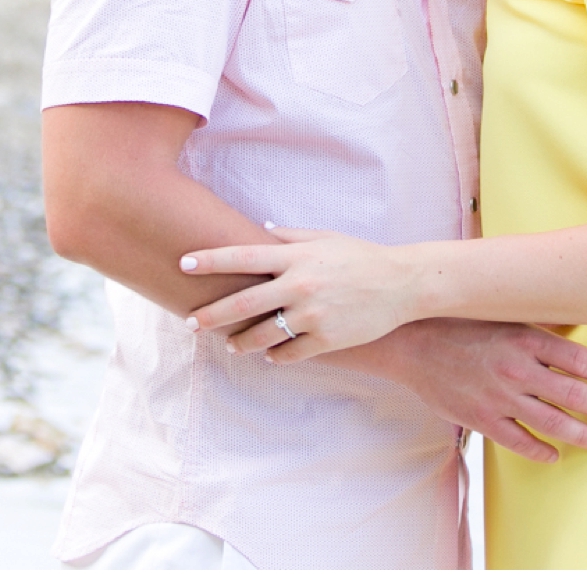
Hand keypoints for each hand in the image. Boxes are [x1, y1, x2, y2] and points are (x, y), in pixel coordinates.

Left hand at [180, 227, 420, 361]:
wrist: (402, 284)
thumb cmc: (360, 256)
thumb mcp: (325, 238)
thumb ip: (290, 236)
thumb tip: (260, 231)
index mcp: (296, 257)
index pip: (242, 257)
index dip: (210, 260)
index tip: (183, 264)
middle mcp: (300, 286)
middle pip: (243, 303)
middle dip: (211, 314)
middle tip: (190, 321)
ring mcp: (313, 315)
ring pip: (263, 335)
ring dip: (240, 342)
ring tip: (230, 344)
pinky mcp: (327, 340)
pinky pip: (290, 354)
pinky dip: (276, 356)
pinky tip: (269, 354)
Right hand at [367, 318, 586, 463]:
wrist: (411, 343)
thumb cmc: (458, 325)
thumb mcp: (500, 315)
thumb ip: (534, 329)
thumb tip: (572, 334)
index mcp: (524, 337)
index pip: (577, 358)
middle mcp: (516, 367)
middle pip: (574, 394)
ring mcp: (499, 395)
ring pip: (553, 423)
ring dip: (583, 435)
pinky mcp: (481, 418)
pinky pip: (519, 442)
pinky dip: (541, 451)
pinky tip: (554, 455)